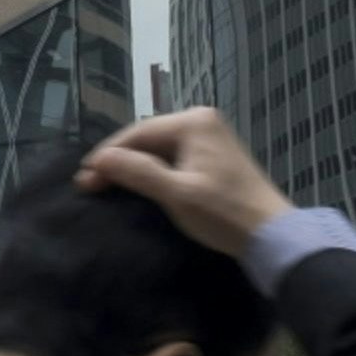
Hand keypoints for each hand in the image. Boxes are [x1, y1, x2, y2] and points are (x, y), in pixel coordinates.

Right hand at [76, 107, 291, 258]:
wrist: (272, 235)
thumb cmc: (224, 213)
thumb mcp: (176, 194)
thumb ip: (136, 172)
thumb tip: (97, 160)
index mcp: (193, 122)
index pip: (138, 133)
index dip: (108, 156)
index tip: (82, 179)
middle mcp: (202, 120)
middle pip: (148, 138)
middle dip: (119, 160)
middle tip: (90, 185)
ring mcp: (210, 137)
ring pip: (160, 148)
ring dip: (135, 166)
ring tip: (108, 185)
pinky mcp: (215, 156)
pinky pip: (175, 158)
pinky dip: (155, 171)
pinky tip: (139, 185)